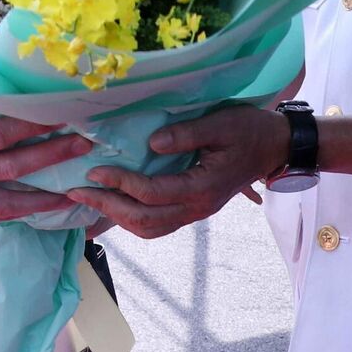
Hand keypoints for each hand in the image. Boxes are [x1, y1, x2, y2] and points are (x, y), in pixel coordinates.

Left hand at [67, 104, 285, 239]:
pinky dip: (133, 218)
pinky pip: (158, 224)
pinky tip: (116, 204)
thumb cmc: (249, 130)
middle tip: (76, 193)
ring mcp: (196, 212)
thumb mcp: (221, 123)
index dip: (120, 183)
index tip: (94, 171)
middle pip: (145, 220)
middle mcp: (197, 207)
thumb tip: (152, 144)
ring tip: (90, 201)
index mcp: (202, 188)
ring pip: (150, 229)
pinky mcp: (193, 208)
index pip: (152, 193)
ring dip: (117, 218)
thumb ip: (186, 133)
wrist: (274, 147)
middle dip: (107, 207)